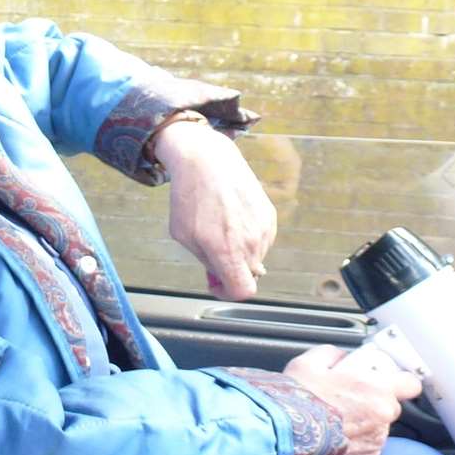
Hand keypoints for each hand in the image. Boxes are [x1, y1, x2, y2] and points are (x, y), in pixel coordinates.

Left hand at [149, 121, 277, 299]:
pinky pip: (261, 238)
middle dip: (230, 269)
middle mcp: (250, 242)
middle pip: (247, 274)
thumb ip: (205, 261)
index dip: (228, 294)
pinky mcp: (270, 215)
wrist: (207, 160)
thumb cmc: (190, 196)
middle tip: (211, 251)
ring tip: (220, 226)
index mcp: (226, 250)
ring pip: (255, 256)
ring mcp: (263, 228)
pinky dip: (247, 236)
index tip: (217, 284)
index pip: (243, 291)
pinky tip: (231, 217)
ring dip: (239, 251)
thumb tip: (220, 277)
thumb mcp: (184, 235)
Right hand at [281, 344, 422, 454]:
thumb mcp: (310, 363)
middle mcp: (383, 417)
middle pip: (391, 404)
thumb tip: (339, 357)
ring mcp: (376, 439)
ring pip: (379, 424)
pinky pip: (369, 442)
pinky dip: (358, 437)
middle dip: (374, 400)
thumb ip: (332, 354)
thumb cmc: (299, 401)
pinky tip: (336, 432)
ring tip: (337, 417)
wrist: (284, 437)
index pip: (411, 384)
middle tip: (349, 396)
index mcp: (376, 390)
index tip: (392, 380)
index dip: (402, 381)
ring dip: (365, 420)